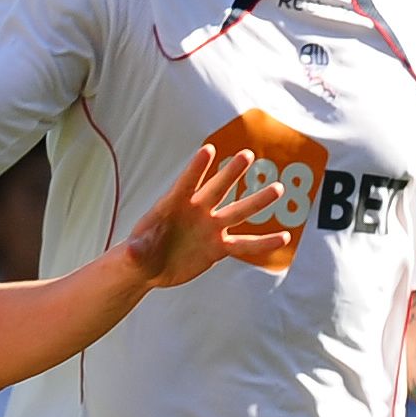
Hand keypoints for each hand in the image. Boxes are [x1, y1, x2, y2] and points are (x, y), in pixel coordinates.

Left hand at [117, 143, 296, 287]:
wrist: (149, 267)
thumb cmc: (137, 255)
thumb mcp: (133, 255)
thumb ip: (135, 250)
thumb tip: (131, 250)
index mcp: (172, 205)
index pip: (186, 183)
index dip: (196, 168)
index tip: (209, 150)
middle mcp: (196, 211)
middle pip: (217, 189)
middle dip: (231, 173)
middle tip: (247, 155)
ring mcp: (210, 228)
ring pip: (237, 212)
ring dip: (257, 201)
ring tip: (278, 189)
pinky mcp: (218, 247)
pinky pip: (244, 244)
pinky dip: (263, 242)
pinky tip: (284, 237)